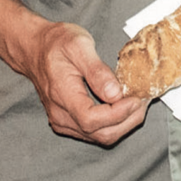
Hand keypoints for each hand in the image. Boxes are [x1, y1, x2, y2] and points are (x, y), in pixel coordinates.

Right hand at [18, 20, 146, 145]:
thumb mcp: (79, 45)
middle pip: (100, 134)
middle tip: (143, 100)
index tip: (136, 98)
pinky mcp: (68, 123)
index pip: (92, 120)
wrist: (36, 49)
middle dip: (128, 120)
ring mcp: (63, 122)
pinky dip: (115, 124)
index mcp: (62, 95)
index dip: (119, 113)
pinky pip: (95, 133)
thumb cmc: (56, 44)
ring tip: (138, 103)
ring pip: (100, 137)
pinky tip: (124, 107)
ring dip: (124, 123)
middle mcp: (61, 115)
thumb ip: (98, 71)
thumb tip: (116, 94)